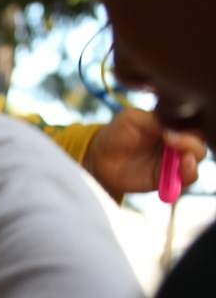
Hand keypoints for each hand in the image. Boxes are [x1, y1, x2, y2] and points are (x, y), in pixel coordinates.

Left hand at [83, 107, 206, 197]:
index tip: (170, 131)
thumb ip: (157, 120)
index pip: (191, 122)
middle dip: (190, 142)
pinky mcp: (169, 177)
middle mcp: (177, 140)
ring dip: (192, 158)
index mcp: (170, 122)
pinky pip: (187, 177)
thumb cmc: (116, 133)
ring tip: (183, 158)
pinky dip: (188, 173)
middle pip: (198, 140)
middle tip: (171, 141)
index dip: (187, 126)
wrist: (100, 159)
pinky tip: (182, 168)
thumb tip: (176, 128)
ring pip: (196, 158)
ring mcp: (174, 159)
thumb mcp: (133, 119)